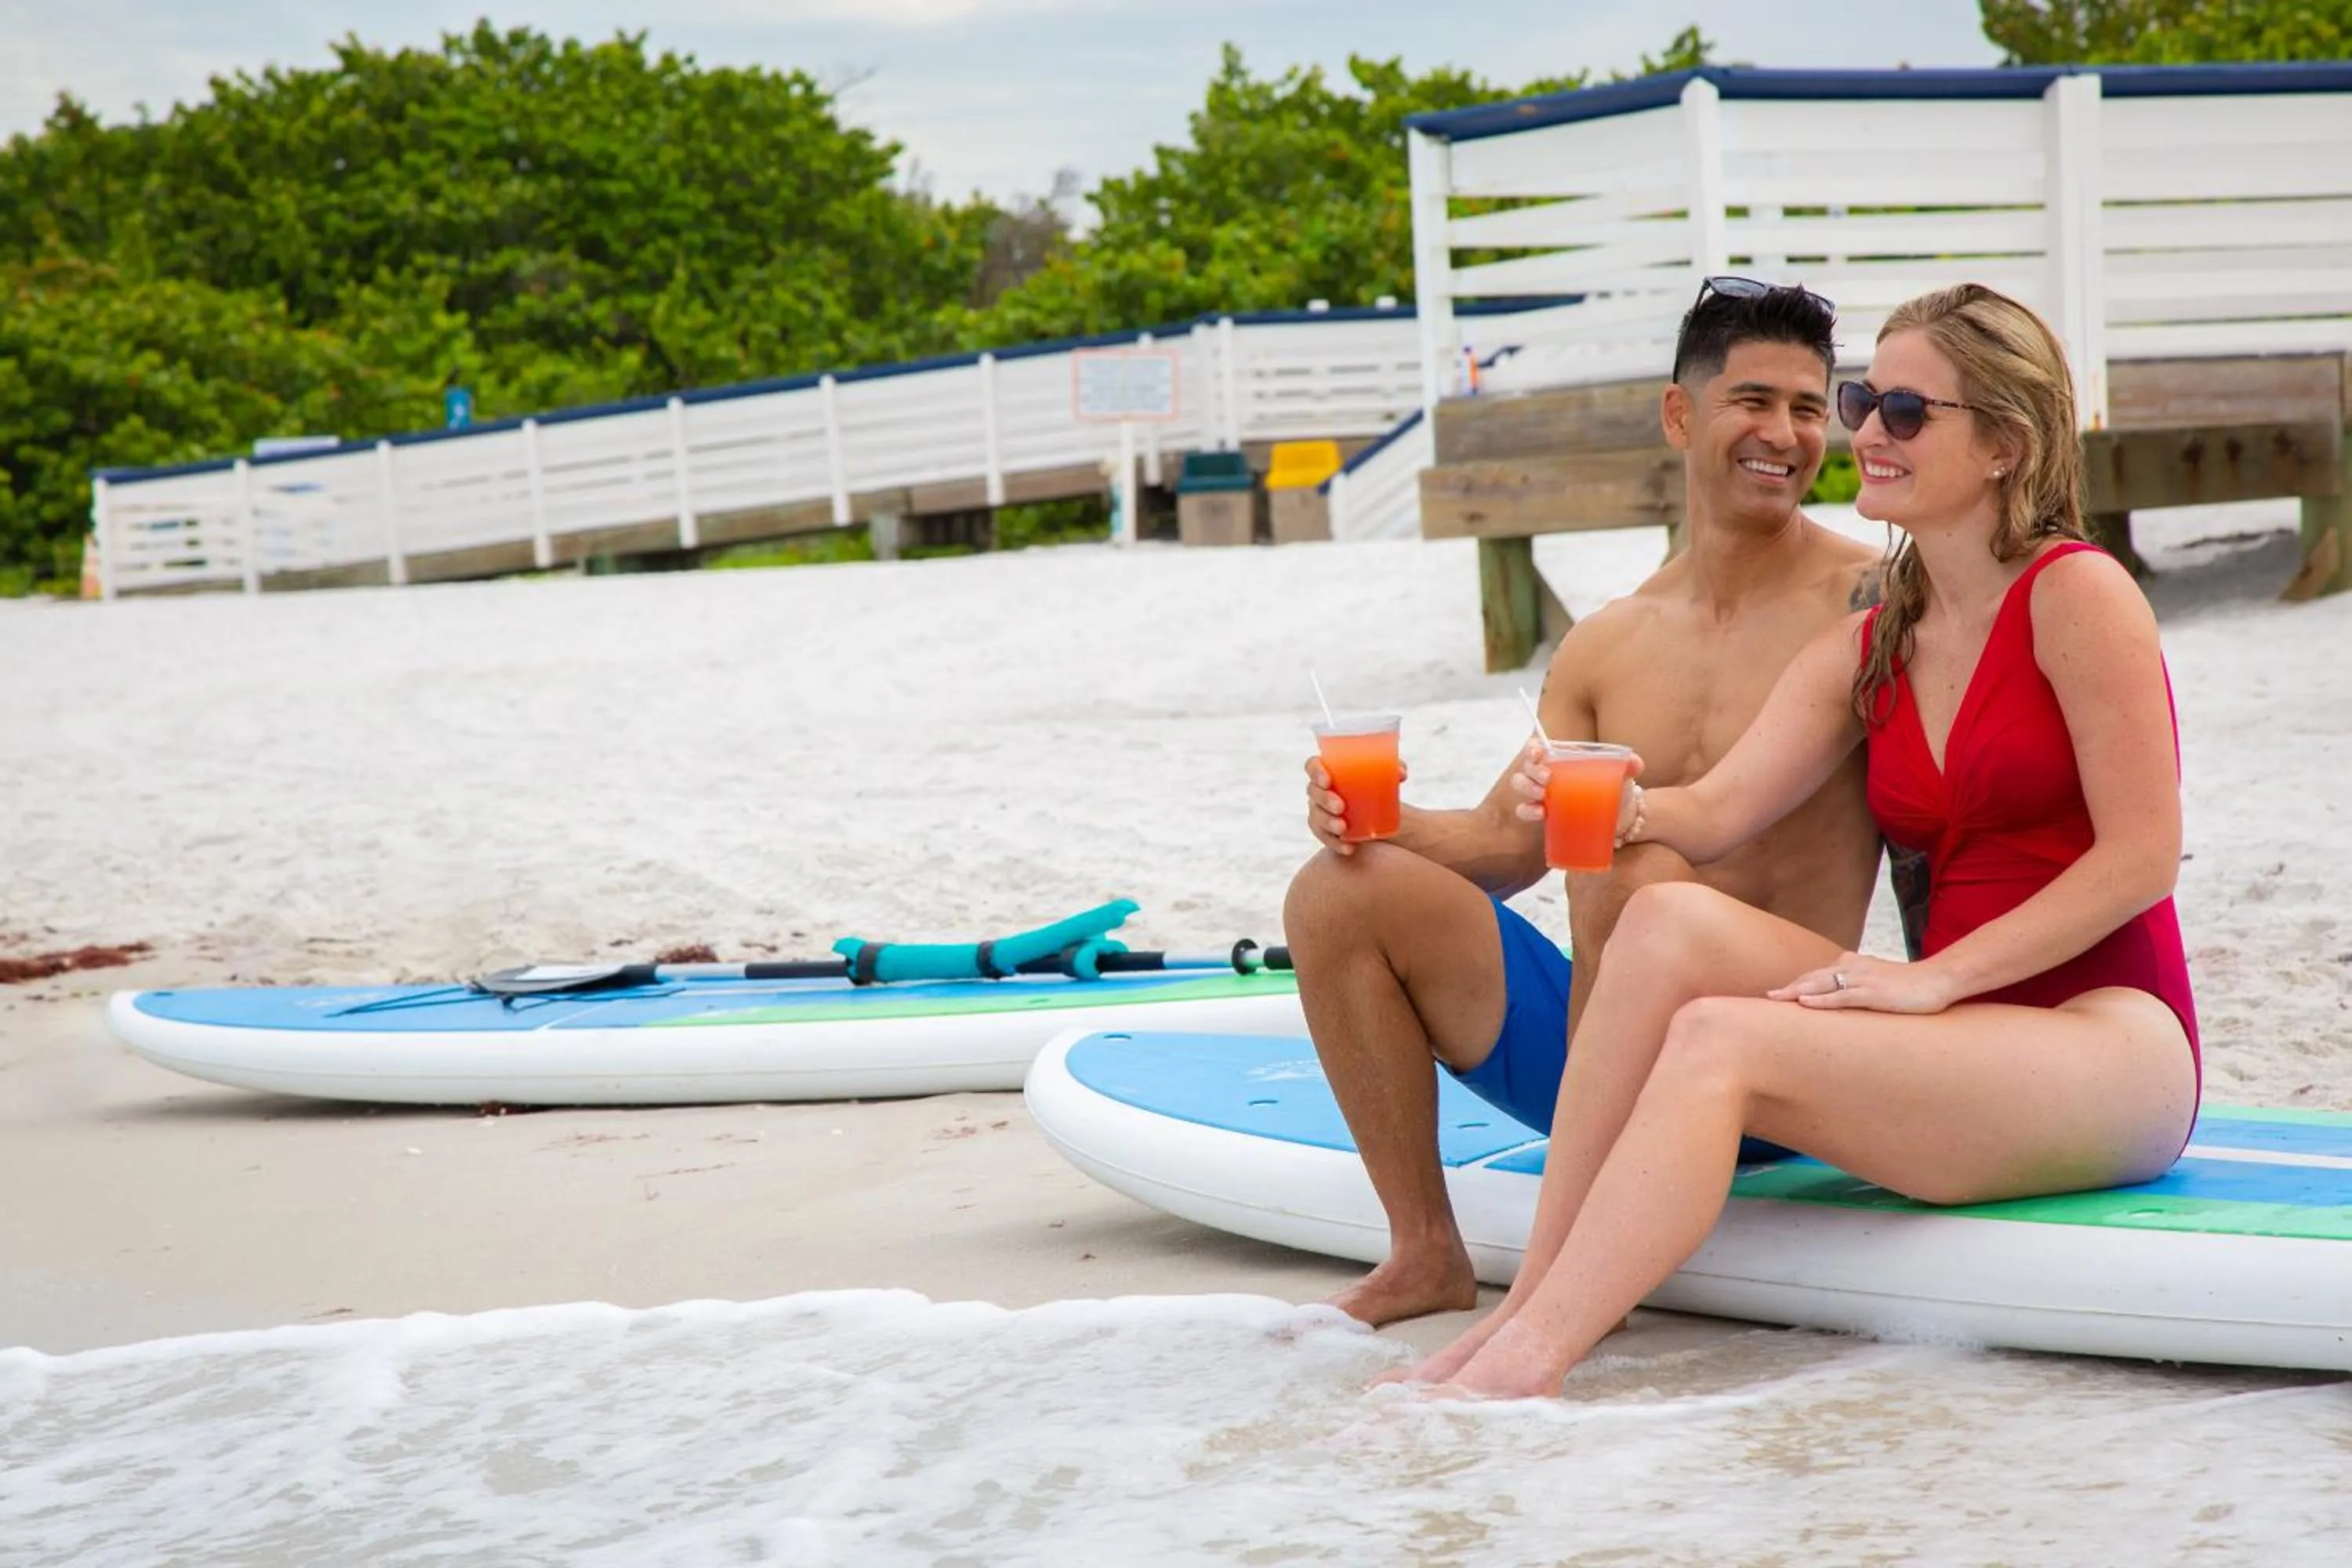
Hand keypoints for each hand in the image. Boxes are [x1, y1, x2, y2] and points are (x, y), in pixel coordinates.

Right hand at [1306, 755, 1405, 854]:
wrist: (1377, 811)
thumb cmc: (1376, 785)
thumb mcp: (1385, 774)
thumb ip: (1394, 768)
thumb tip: (1400, 774)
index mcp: (1328, 771)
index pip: (1312, 766)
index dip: (1315, 772)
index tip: (1328, 781)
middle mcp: (1319, 791)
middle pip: (1313, 792)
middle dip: (1324, 800)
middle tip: (1341, 807)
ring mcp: (1320, 812)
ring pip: (1316, 817)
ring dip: (1328, 823)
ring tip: (1343, 828)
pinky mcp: (1326, 832)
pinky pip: (1325, 838)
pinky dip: (1336, 844)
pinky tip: (1348, 848)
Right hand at [1508, 741, 1646, 835]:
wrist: (1618, 817)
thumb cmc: (1615, 788)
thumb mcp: (1621, 775)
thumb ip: (1629, 765)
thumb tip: (1635, 763)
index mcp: (1562, 758)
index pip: (1538, 747)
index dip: (1532, 748)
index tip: (1538, 753)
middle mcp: (1548, 772)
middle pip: (1527, 766)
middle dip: (1532, 771)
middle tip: (1547, 779)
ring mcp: (1543, 793)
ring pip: (1521, 784)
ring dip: (1527, 788)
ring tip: (1541, 796)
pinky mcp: (1543, 813)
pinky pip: (1524, 809)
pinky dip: (1527, 810)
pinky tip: (1539, 814)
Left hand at [1768, 953, 1955, 1014]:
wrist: (1938, 980)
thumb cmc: (1909, 984)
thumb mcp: (1878, 981)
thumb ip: (1858, 984)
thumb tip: (1841, 994)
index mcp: (1853, 964)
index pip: (1818, 974)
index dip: (1797, 984)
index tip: (1778, 993)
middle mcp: (1853, 968)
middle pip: (1813, 977)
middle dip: (1790, 987)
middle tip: (1767, 997)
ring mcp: (1862, 980)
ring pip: (1822, 984)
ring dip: (1797, 992)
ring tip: (1776, 999)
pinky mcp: (1873, 994)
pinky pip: (1842, 996)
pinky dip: (1821, 1000)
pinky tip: (1804, 1003)